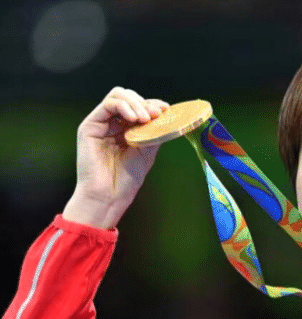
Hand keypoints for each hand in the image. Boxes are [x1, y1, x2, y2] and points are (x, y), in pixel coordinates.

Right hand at [63, 87, 168, 228]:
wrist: (109, 194)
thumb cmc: (127, 177)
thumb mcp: (148, 149)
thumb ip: (154, 130)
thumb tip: (165, 113)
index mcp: (126, 129)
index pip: (139, 106)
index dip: (152, 104)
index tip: (165, 109)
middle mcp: (113, 123)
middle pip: (128, 97)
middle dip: (144, 103)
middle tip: (155, 115)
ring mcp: (101, 123)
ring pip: (118, 96)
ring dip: (135, 103)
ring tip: (144, 119)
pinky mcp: (90, 126)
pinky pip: (107, 104)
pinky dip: (123, 106)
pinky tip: (133, 119)